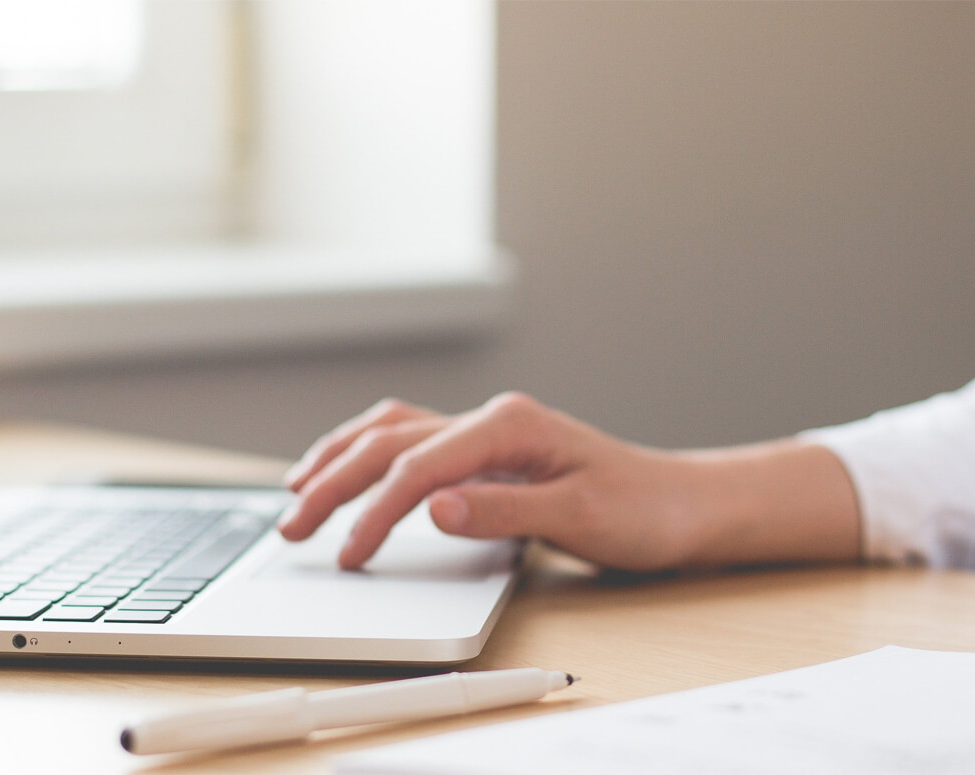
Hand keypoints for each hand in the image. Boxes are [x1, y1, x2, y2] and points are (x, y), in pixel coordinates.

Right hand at [276, 392, 861, 570]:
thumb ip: (503, 511)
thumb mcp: (580, 518)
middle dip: (332, 482)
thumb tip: (433, 507)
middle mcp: (491, 420)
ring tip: (295, 492)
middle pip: (389, 442)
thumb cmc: (642, 510)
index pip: (418, 466)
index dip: (375, 512)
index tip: (349, 555)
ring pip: (390, 431)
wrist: (683, 504)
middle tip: (292, 528)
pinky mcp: (486, 452)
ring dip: (338, 459)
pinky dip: (367, 455)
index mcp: (509, 426)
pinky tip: (347, 471)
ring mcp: (486, 432)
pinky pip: (410, 441)